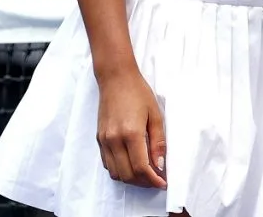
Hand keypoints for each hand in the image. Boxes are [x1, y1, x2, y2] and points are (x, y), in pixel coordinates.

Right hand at [96, 68, 166, 188]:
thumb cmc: (138, 93)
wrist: (116, 79)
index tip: (163, 183)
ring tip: (146, 174)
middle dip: (143, 182)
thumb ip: (158, 141)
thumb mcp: (155, 114)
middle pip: (127, 174)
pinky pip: (108, 164)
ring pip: (116, 173)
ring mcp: (104, 141)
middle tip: (157, 180)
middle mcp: (114, 140)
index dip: (153, 180)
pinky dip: (120, 170)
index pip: (141, 167)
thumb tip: (160, 164)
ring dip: (131, 178)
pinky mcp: (99, 140)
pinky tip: (131, 164)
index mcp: (131, 133)